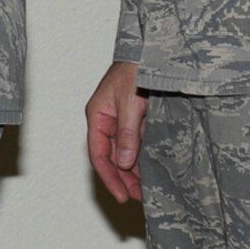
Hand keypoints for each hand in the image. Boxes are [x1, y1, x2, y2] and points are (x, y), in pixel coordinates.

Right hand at [86, 60, 148, 203]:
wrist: (151, 50)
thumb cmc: (134, 69)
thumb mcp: (130, 103)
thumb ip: (127, 133)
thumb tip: (124, 162)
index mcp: (97, 116)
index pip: (99, 154)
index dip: (110, 178)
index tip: (122, 196)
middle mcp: (107, 120)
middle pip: (111, 157)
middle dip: (123, 179)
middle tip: (139, 198)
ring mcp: (122, 120)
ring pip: (125, 152)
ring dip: (134, 171)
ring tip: (147, 189)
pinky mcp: (136, 118)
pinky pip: (136, 143)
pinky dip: (142, 157)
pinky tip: (151, 169)